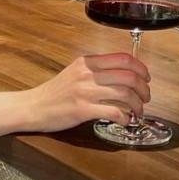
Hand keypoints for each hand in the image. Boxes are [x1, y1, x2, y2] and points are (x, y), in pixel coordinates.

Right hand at [0, 53, 151, 136]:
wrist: (33, 107)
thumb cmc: (54, 92)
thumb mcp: (74, 72)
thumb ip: (95, 71)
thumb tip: (121, 75)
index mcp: (86, 62)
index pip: (123, 59)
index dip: (141, 68)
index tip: (146, 78)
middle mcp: (87, 74)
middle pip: (128, 76)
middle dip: (143, 88)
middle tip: (146, 97)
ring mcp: (85, 92)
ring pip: (125, 94)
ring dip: (137, 104)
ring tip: (138, 111)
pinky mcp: (83, 110)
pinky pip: (114, 111)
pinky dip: (125, 117)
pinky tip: (125, 120)